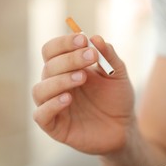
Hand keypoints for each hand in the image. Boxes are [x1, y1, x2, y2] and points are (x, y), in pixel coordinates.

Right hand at [32, 34, 134, 153]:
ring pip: (41, 89)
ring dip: (60, 80)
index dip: (64, 43)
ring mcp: (53, 106)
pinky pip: (41, 115)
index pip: (53, 51)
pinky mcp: (55, 126)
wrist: (124, 128)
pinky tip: (68, 99)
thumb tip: (96, 38)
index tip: (83, 39)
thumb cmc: (117, 99)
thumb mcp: (118, 74)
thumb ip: (109, 56)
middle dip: (69, 59)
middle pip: (49, 66)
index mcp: (67, 69)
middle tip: (91, 56)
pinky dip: (51, 105)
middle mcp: (56, 85)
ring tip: (82, 77)